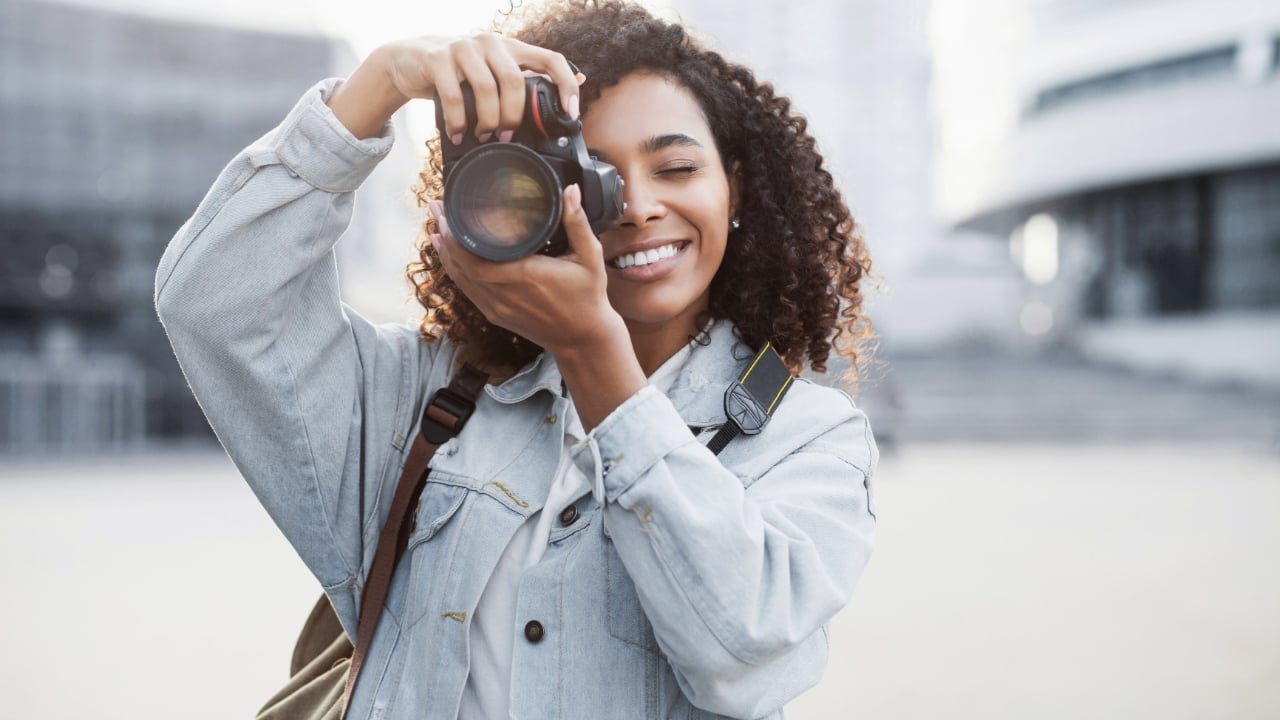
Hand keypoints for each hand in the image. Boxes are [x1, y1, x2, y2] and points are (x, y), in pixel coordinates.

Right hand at [328, 34, 583, 140]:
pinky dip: (459, 122)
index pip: (550, 59)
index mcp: (510, 47)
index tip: (570, 114)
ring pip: (486, 89)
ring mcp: (463, 48)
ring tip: (483, 136)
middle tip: (506, 135)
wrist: (408, 61)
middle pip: (515, 81)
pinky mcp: (437, 58)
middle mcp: (490, 43)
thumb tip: (578, 78)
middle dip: (513, 116)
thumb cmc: (458, 72)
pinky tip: (458, 134)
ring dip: (487, 121)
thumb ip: (528, 75)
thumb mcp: (494, 70)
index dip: (566, 86)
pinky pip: (455, 97)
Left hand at [430, 184, 648, 430]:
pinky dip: (455, 272)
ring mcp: (498, 307)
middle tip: (436, 208)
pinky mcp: (496, 315)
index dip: (456, 237)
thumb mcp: (590, 257)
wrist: (583, 339)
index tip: (448, 210)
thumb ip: (578, 223)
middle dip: (445, 236)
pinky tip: (447, 256)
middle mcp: (506, 294)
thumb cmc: (588, 297)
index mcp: (525, 276)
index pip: (476, 259)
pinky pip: (467, 291)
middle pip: (461, 265)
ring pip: (460, 279)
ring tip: (435, 226)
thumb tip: (570, 190)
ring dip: (445, 253)